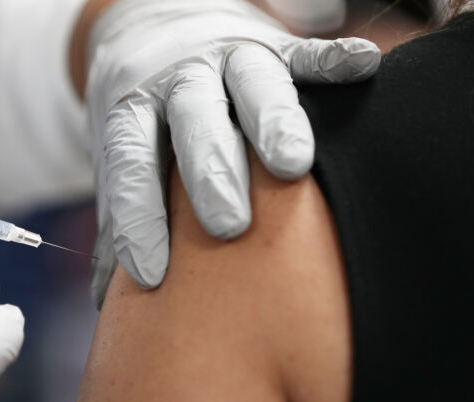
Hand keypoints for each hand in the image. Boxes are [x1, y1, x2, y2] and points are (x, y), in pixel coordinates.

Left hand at [80, 0, 380, 304]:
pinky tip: (364, 68)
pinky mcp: (271, 44)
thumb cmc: (144, 118)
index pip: (131, 165)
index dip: (138, 217)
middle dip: (212, 174)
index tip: (151, 274)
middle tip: (227, 227)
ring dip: (273, 122)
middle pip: (194, 124)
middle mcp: (178, 81)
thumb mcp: (119, 157)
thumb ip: (119, 218)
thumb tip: (109, 301)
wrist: (152, 28)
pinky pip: (303, 52)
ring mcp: (226, 58)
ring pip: (251, 84)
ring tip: (292, 166)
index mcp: (132, 111)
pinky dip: (331, 61)